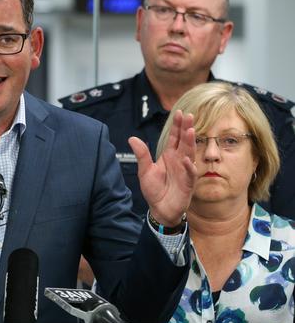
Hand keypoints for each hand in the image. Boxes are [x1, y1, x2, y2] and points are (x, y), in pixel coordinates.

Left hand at [128, 110, 195, 225]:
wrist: (160, 209)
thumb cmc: (154, 190)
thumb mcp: (144, 171)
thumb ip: (141, 155)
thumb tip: (132, 138)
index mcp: (168, 156)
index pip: (174, 138)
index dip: (177, 126)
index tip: (179, 113)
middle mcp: (178, 161)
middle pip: (184, 141)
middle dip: (186, 128)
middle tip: (189, 115)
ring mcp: (184, 171)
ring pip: (189, 154)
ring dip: (190, 142)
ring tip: (191, 131)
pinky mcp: (188, 184)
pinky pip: (190, 173)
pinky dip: (189, 166)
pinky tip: (186, 159)